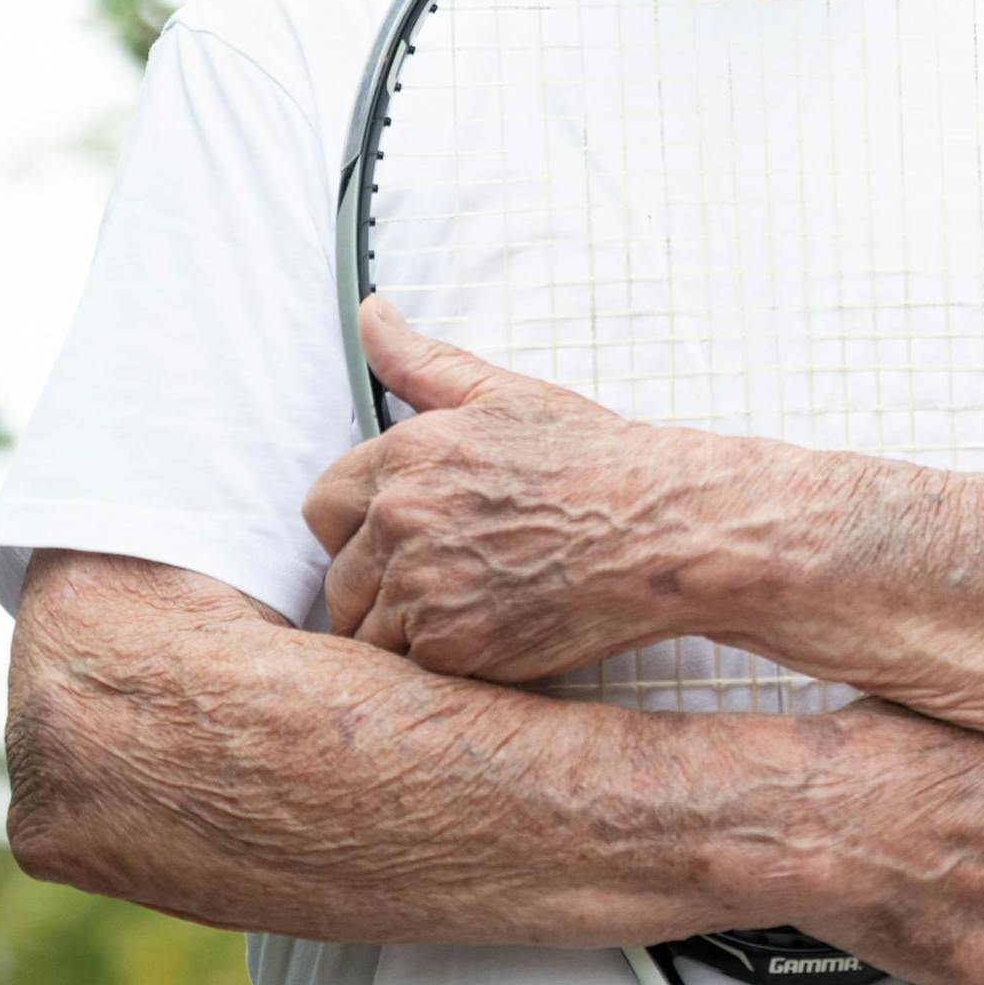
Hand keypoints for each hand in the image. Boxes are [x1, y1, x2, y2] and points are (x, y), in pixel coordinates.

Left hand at [304, 297, 780, 680]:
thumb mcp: (507, 395)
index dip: (353, 527)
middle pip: (338, 579)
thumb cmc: (596, 462)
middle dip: (377, 586)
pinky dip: (438, 663)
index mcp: (405, 456)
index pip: (322, 508)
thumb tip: (370, 314)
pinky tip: (484, 636)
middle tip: (441, 583)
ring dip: (401, 631)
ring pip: (367, 632)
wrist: (661, 530)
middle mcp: (402, 521)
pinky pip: (407, 669)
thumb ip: (423, 363)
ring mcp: (422, 588)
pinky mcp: (451, 648)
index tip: (393, 538)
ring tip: (463, 614)